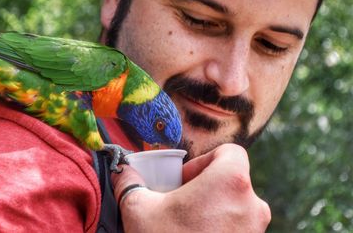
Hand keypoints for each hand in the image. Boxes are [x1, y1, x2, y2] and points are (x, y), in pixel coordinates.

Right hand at [111, 144, 270, 232]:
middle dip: (204, 186)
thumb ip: (129, 183)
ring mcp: (256, 229)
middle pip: (231, 179)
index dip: (203, 160)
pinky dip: (219, 226)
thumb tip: (121, 171)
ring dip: (211, 208)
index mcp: (231, 182)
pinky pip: (238, 226)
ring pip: (235, 204)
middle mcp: (252, 204)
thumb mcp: (140, 210)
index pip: (229, 152)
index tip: (184, 180)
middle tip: (180, 202)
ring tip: (185, 223)